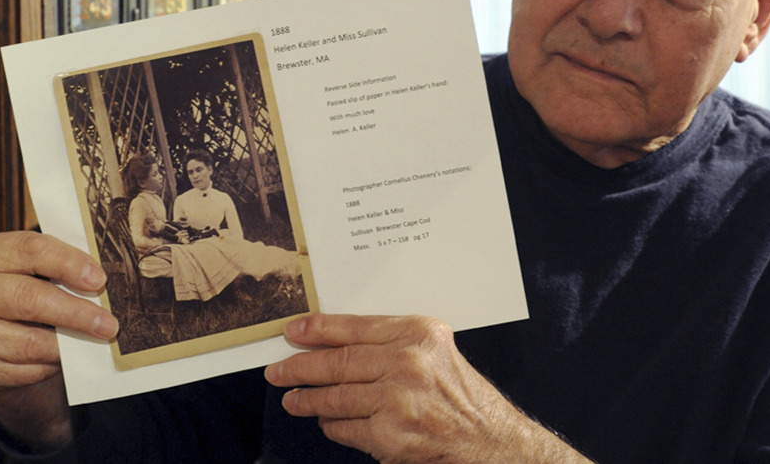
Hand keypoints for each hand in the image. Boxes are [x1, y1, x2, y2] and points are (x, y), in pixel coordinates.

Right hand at [0, 230, 118, 450]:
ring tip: (97, 339)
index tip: (99, 279)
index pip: (30, 249)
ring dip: (70, 343)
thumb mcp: (23, 262)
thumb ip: (53, 263)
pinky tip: (64, 355)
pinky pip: (23, 366)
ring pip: (29, 340)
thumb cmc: (14, 282)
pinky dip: (50, 362)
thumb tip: (100, 283)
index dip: (69, 263)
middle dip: (76, 312)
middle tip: (108, 323)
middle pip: (29, 298)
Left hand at [264, 314, 592, 463]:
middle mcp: (408, 363)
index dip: (316, 329)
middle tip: (277, 369)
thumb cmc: (462, 397)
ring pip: (335, 397)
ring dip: (307, 400)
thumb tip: (334, 341)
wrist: (492, 442)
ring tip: (292, 399)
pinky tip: (328, 421)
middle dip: (299, 366)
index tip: (293, 331)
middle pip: (337, 362)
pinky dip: (332, 425)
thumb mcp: (434, 352)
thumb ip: (392, 342)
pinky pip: (345, 428)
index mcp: (419, 333)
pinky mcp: (390, 437)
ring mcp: (397, 401)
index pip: (353, 326)